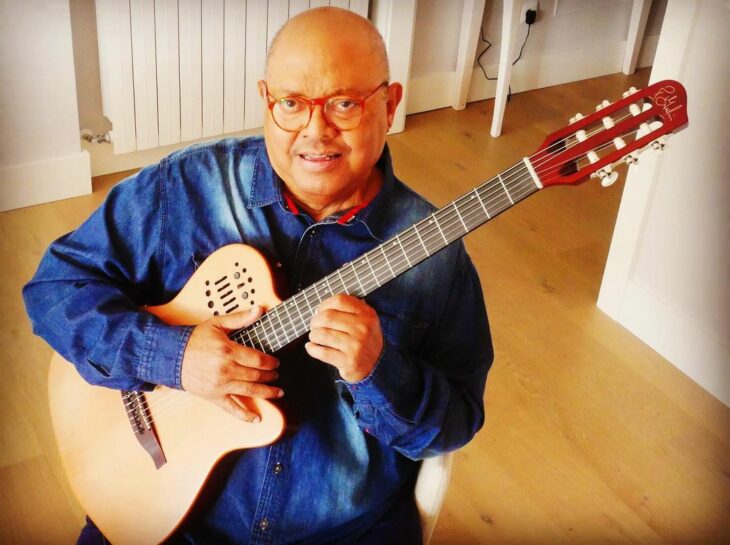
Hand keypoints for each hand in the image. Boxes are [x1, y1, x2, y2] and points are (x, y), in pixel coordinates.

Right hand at [181, 307, 281, 421]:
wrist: (171, 356)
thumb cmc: (194, 340)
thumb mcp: (217, 324)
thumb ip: (240, 318)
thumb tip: (259, 310)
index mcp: (228, 352)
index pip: (257, 359)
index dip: (270, 362)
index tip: (276, 362)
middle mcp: (225, 370)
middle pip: (256, 375)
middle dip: (270, 375)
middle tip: (276, 374)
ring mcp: (220, 385)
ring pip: (249, 391)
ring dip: (267, 392)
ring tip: (277, 392)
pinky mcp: (213, 396)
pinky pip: (232, 408)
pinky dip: (245, 415)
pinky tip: (257, 419)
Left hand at [306, 294, 382, 382]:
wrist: (377, 364)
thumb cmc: (364, 340)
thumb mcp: (365, 320)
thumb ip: (348, 310)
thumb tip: (319, 311)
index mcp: (367, 314)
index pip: (339, 301)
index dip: (324, 305)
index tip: (319, 311)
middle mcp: (363, 328)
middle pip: (328, 317)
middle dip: (315, 321)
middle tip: (314, 326)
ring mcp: (356, 345)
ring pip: (323, 334)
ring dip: (313, 335)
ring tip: (315, 337)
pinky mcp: (349, 361)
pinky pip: (323, 352)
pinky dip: (312, 349)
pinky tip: (312, 347)